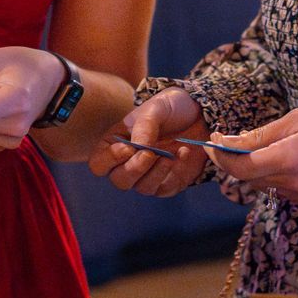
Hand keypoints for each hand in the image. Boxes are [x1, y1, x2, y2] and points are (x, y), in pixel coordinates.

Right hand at [87, 88, 208, 197]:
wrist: (199, 115)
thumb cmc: (170, 108)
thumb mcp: (155, 108)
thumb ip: (144, 126)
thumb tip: (138, 148)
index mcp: (114, 144)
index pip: (99, 164)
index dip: (111, 160)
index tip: (129, 148)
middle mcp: (127, 164)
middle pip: (120, 181)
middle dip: (135, 169)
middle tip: (151, 154)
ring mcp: (147, 175)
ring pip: (143, 188)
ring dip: (157, 172)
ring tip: (172, 153)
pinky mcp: (167, 183)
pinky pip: (166, 188)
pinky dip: (174, 173)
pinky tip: (184, 152)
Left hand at [203, 100, 297, 208]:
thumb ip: (264, 133)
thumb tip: (231, 142)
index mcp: (291, 158)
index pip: (240, 166)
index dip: (220, 155)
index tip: (212, 141)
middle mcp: (297, 184)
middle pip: (248, 178)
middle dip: (235, 160)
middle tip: (232, 138)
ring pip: (263, 185)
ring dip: (255, 168)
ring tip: (264, 145)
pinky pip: (281, 190)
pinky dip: (274, 176)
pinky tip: (285, 158)